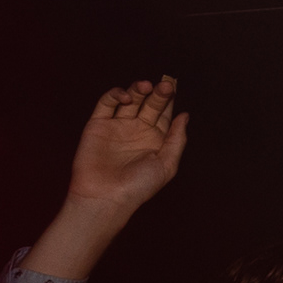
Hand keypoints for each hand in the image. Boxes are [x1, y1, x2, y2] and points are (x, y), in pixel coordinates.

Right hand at [65, 76, 188, 217]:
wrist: (105, 197)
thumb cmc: (138, 186)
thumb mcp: (167, 164)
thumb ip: (177, 139)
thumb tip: (185, 116)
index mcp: (154, 139)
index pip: (164, 112)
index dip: (169, 99)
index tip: (174, 87)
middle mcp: (136, 130)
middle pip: (149, 103)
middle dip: (158, 93)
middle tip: (165, 85)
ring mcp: (117, 126)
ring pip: (130, 99)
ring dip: (139, 89)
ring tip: (146, 86)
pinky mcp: (98, 124)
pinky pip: (106, 103)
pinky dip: (116, 95)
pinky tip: (127, 98)